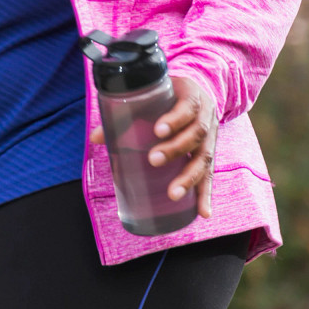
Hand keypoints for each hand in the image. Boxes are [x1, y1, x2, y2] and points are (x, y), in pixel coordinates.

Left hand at [90, 74, 217, 217]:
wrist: (193, 95)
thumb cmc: (166, 97)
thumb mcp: (149, 98)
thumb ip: (124, 114)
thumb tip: (96, 138)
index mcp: (192, 96)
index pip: (187, 106)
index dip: (175, 119)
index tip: (158, 130)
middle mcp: (206, 116)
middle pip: (197, 133)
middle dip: (176, 148)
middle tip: (154, 160)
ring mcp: (212, 137)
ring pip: (205, 157)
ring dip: (190, 177)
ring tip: (174, 193)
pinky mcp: (210, 155)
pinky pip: (210, 175)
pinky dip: (206, 194)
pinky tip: (203, 212)